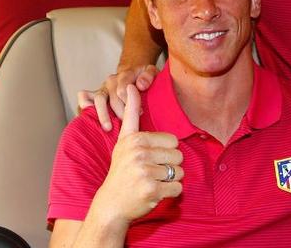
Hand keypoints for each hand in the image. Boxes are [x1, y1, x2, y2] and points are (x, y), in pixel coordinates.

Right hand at [77, 64, 157, 130]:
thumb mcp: (151, 71)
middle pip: (113, 99)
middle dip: (121, 113)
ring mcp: (102, 87)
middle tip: (129, 124)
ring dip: (103, 115)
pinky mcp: (93, 93)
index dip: (131, 103)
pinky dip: (84, 106)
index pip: (123, 90)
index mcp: (125, 75)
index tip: (140, 113)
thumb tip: (140, 85)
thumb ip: (148, 76)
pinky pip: (84, 97)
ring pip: (98, 100)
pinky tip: (89, 118)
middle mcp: (111, 81)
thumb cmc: (143, 77)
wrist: (132, 73)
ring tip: (108, 128)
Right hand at [90, 83, 182, 225]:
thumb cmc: (122, 170)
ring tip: (152, 181)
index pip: (171, 139)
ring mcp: (144, 171)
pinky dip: (170, 192)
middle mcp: (138, 153)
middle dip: (170, 165)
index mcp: (135, 139)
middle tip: (152, 171)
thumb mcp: (124, 140)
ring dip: (170, 179)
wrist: (111, 204)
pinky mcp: (151, 189)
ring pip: (179, 172)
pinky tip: (154, 192)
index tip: (142, 130)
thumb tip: (133, 85)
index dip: (164, 146)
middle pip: (178, 155)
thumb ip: (130, 114)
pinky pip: (177, 187)